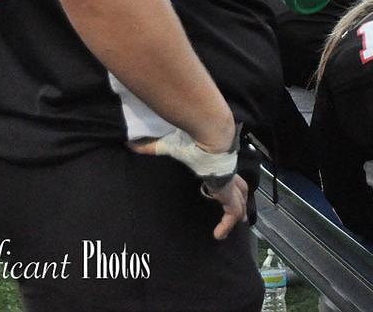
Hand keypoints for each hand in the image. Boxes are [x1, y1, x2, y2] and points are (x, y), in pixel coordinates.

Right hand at [128, 124, 246, 239]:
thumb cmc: (192, 140)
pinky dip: (226, 225)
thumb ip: (152, 147)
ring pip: (240, 202)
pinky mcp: (228, 193)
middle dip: (241, 201)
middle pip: (240, 189)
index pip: (225, 174)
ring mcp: (230, 184)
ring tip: (231, 228)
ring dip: (238, 214)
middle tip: (241, 214)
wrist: (210, 136)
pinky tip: (218, 236)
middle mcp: (227, 173)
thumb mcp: (170, 146)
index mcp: (216, 164)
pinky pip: (231, 213)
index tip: (222, 192)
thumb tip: (131, 143)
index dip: (226, 184)